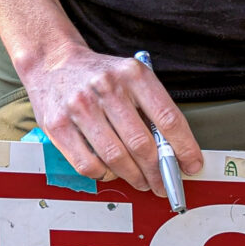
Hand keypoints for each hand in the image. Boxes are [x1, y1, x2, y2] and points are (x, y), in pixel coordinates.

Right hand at [16, 43, 204, 198]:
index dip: (184, 148)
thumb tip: (173, 149)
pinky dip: (105, 175)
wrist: (53, 63)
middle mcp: (107, 88)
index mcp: (133, 74)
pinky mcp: (58, 126)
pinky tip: (112, 172)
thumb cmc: (98, 75)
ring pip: (116, 158)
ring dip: (134, 177)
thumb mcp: (131, 77)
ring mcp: (80, 107)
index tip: (191, 165)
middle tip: (164, 182)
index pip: (168, 118)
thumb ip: (151, 107)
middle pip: (142, 144)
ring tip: (142, 182)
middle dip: (158, 171)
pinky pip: (88, 164)